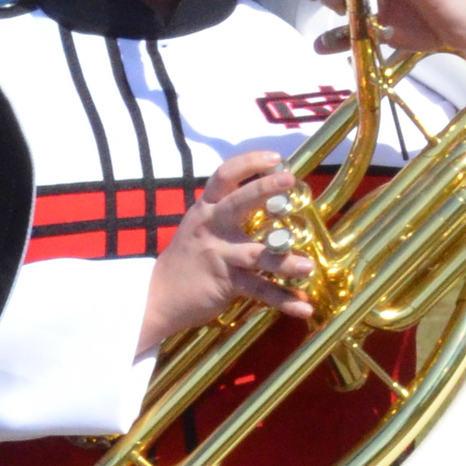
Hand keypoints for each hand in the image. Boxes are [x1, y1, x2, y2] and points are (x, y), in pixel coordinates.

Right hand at [136, 147, 314, 355]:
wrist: (157, 296)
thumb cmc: (188, 258)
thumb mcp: (201, 226)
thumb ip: (226, 211)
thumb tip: (268, 195)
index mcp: (206, 208)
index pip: (224, 176)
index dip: (249, 163)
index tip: (274, 157)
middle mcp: (211, 226)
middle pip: (238, 202)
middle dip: (264, 189)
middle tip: (289, 180)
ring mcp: (219, 254)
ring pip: (256, 254)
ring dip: (285, 261)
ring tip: (308, 266)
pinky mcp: (225, 283)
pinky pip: (259, 290)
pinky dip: (283, 300)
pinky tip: (304, 307)